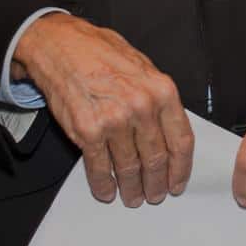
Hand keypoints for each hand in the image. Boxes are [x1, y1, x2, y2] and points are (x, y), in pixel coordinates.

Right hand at [12, 12, 193, 207]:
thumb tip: (169, 131)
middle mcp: (142, 108)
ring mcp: (115, 121)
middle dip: (157, 182)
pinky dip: (103, 184)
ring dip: (132, 188)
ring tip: (133, 197)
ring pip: (129, 167)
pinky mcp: (87, 131)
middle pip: (157, 158)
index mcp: (163, 92)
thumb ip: (159, 100)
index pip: (181, 141)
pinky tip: (107, 192)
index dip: (181, 168)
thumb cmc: (104, 55)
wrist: (64, 47)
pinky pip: (99, 167)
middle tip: (155, 195)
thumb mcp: (146, 70)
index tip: (178, 182)